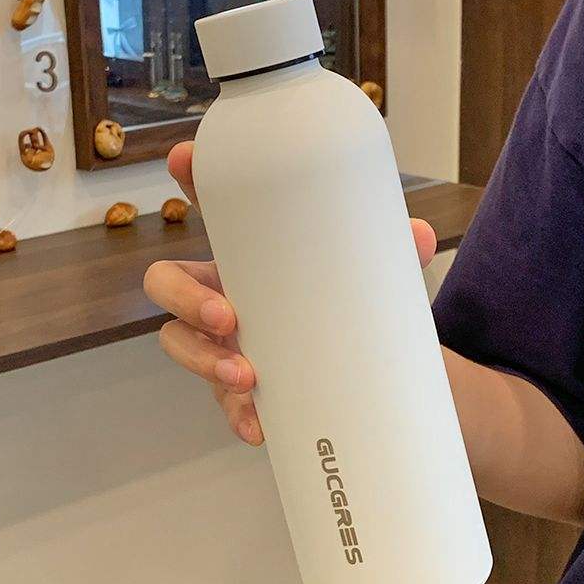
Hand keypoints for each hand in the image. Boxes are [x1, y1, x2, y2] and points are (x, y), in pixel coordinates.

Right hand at [144, 141, 438, 446]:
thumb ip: (390, 254)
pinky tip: (258, 425)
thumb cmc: (342, 305)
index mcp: (246, 255)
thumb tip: (417, 237)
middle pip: (166, 282)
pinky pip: (218, 399)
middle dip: (184, 297)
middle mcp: (219, 292)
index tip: (186, 158)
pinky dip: (236, 413)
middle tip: (226, 316)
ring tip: (245, 376)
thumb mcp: (366, 277)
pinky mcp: (232, 386)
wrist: (359, 368)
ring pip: (178, 342)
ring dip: (203, 359)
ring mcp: (219, 341)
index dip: (190, 181)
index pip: (211, 210)